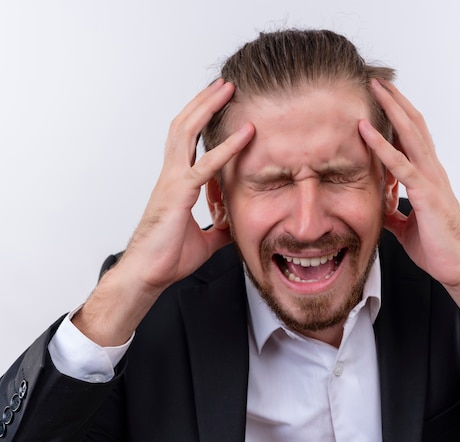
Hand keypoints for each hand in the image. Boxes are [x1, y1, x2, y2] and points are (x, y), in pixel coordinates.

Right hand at [73, 79, 254, 345]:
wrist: (148, 276)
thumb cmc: (169, 257)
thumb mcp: (207, 239)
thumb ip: (221, 226)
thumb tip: (237, 223)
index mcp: (176, 182)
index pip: (187, 141)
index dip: (201, 119)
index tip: (219, 103)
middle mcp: (172, 175)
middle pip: (183, 126)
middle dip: (203, 101)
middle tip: (224, 83)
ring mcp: (172, 181)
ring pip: (186, 133)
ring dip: (207, 108)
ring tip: (226, 89)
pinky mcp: (178, 194)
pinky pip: (205, 166)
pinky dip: (227, 148)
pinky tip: (246, 135)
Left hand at [358, 79, 459, 349]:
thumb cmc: (438, 248)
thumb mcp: (406, 227)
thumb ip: (394, 211)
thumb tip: (379, 205)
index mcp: (428, 177)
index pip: (413, 137)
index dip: (398, 115)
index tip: (382, 97)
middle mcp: (433, 172)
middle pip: (414, 126)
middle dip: (395, 100)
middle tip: (377, 80)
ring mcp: (432, 180)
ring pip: (411, 135)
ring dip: (392, 110)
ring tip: (376, 89)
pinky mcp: (427, 195)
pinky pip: (401, 166)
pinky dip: (383, 147)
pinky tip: (367, 132)